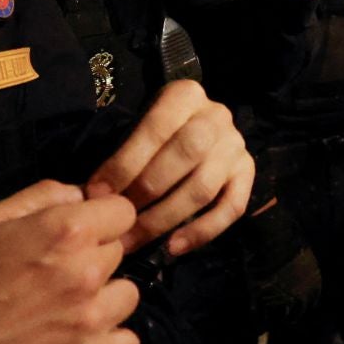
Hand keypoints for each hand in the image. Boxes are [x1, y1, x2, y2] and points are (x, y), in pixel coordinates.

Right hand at [0, 181, 140, 343]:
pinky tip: (77, 343)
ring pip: (127, 296)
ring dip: (104, 302)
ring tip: (65, 312)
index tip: (80, 237)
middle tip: (56, 279)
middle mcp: (88, 270)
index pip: (122, 211)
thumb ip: (39, 198)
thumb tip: (79, 194)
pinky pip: (128, 343)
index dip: (101, 221)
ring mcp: (93, 319)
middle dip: (95, 260)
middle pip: (120, 253)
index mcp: (65, 229)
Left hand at [89, 80, 255, 254]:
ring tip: (136, 239)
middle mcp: (217, 117)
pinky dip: (203, 231)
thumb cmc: (154, 131)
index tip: (99, 193)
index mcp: (185, 95)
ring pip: (205, 187)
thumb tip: (94, 195)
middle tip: (119, 219)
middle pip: (187, 154)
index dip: (126, 164)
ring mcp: (235, 145)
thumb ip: (121, 153)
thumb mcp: (137, 125)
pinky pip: (232, 207)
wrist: (194, 125)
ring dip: (166, 218)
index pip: (156, 129)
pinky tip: (174, 247)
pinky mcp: (248, 172)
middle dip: (148, 190)